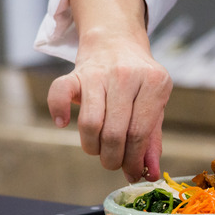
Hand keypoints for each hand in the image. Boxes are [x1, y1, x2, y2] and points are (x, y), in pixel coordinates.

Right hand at [47, 0, 172, 182]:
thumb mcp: (154, 104)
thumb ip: (152, 140)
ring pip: (90, 123)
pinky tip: (64, 123)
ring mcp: (100, 72)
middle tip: (112, 163)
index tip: (130, 172)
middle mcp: (128, 75)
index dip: (133, 159)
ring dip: (91, 146)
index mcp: (155, 83)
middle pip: (115, 133)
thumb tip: (150, 174)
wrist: (116, 40)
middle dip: (112, 158)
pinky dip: (59, 112)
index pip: (140, 133)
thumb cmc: (138, 81)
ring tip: (97, 148)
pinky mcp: (76, 71)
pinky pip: (60, 94)